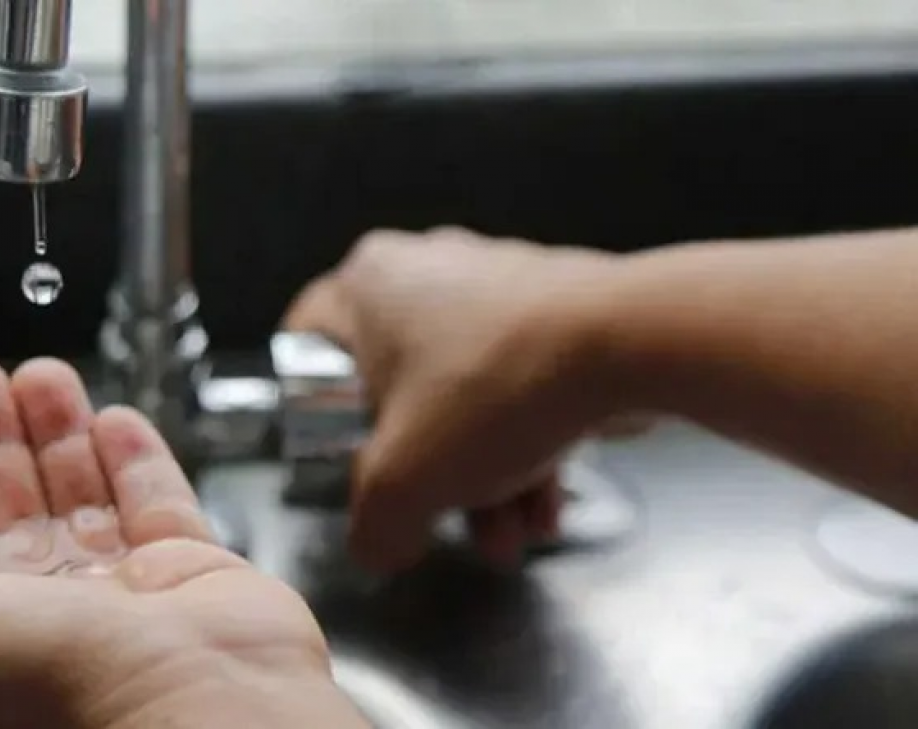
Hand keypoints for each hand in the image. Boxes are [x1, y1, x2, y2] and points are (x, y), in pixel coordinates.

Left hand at [0, 360, 366, 728]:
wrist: (184, 705)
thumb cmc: (47, 690)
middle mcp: (49, 618)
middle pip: (8, 507)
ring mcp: (125, 594)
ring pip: (81, 494)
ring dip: (55, 432)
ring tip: (39, 374)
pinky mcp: (192, 572)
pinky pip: (157, 501)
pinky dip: (134, 458)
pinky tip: (113, 419)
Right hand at [285, 227, 626, 572]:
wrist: (631, 345)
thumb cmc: (496, 387)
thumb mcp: (403, 483)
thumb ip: (373, 525)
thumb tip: (378, 545)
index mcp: (368, 284)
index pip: (308, 343)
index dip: (317, 409)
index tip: (337, 450)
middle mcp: (428, 268)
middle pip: (399, 390)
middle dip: (430, 472)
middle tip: (445, 516)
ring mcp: (496, 282)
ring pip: (467, 395)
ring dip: (486, 475)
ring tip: (512, 532)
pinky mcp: (556, 306)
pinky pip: (522, 383)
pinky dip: (530, 443)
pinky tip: (547, 504)